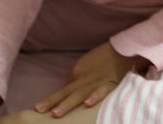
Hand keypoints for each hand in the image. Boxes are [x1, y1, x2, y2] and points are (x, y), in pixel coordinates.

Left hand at [34, 42, 148, 117]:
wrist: (123, 48)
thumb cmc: (105, 58)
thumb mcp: (87, 66)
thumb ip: (79, 78)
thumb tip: (71, 89)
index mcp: (77, 72)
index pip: (64, 89)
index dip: (53, 99)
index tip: (40, 109)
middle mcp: (84, 78)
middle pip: (66, 92)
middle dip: (53, 101)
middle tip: (39, 109)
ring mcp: (96, 81)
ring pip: (80, 94)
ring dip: (68, 103)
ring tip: (56, 113)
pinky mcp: (110, 83)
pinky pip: (102, 91)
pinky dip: (95, 97)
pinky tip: (87, 104)